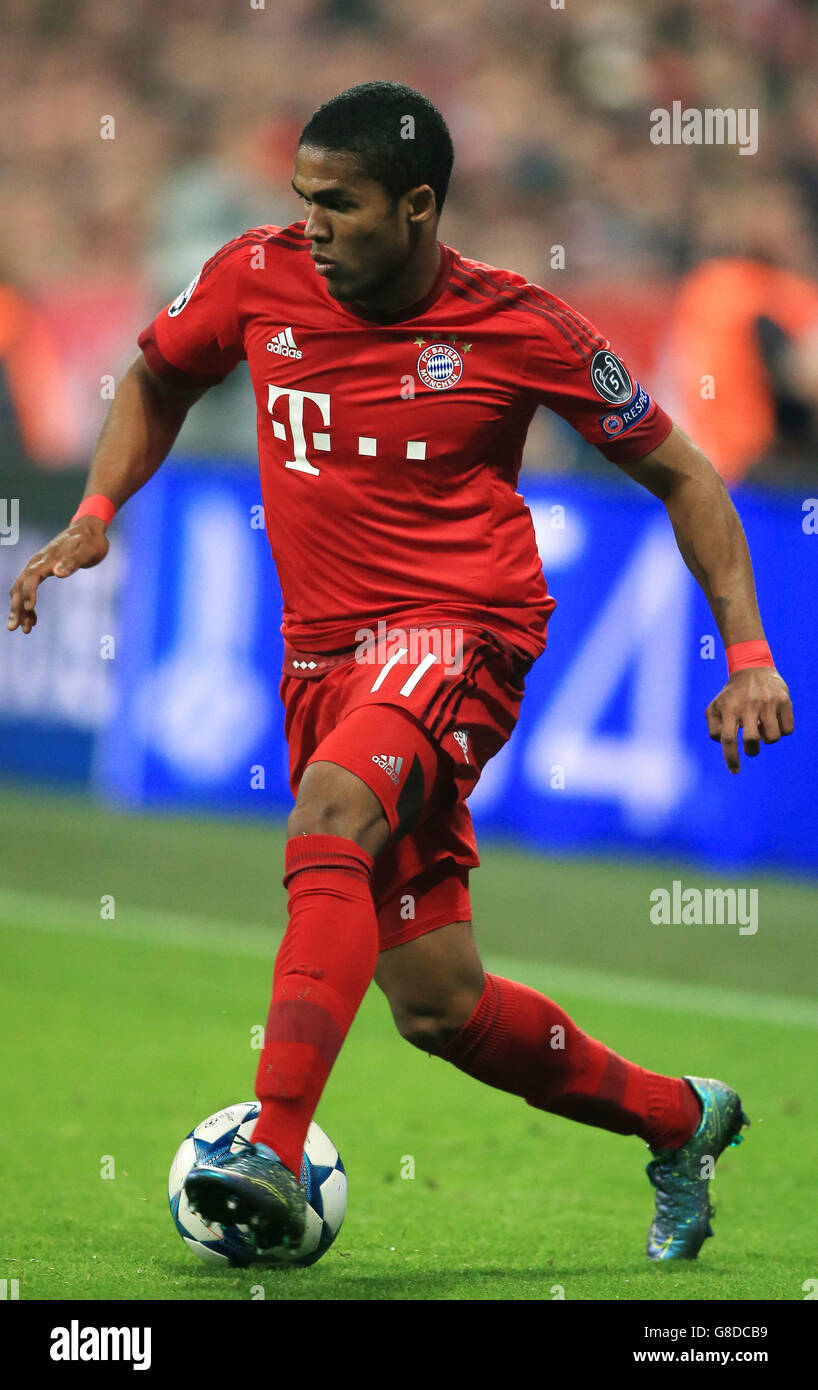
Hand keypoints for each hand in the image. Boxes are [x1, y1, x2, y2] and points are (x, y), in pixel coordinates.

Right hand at [7, 517, 109, 633]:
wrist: (88, 529)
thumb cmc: (90, 541)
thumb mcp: (87, 550)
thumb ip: (73, 561)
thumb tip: (58, 573)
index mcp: (47, 559)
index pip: (31, 577)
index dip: (28, 593)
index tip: (29, 609)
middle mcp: (37, 562)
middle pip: (20, 586)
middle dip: (16, 607)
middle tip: (14, 628)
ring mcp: (37, 566)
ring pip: (21, 589)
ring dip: (20, 610)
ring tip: (25, 630)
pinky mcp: (41, 570)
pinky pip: (28, 589)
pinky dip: (28, 605)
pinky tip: (33, 620)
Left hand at [706, 667, 793, 773]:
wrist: (752, 669)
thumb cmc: (731, 695)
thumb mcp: (714, 708)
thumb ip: (714, 729)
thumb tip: (724, 745)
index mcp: (729, 709)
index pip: (728, 739)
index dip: (731, 758)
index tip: (735, 771)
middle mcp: (748, 705)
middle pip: (751, 740)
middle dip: (752, 750)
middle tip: (751, 746)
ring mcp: (768, 703)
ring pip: (772, 738)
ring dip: (768, 739)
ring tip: (763, 728)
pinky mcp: (784, 701)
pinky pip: (787, 730)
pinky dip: (782, 731)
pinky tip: (774, 721)